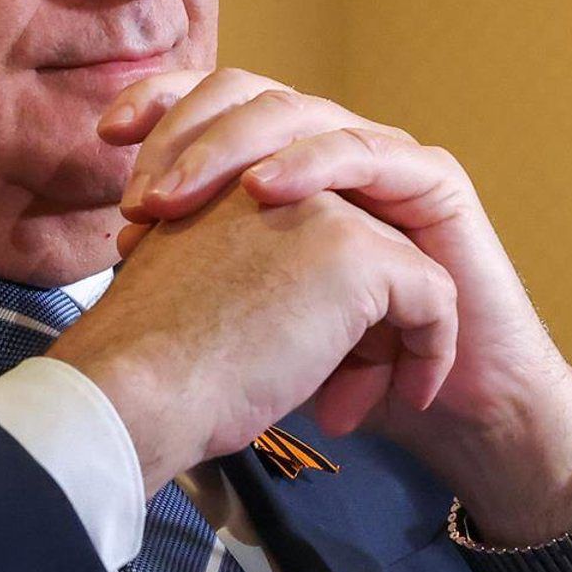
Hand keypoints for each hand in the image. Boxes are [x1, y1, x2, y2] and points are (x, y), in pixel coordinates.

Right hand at [47, 183, 458, 497]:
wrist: (138, 390)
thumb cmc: (150, 364)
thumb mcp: (199, 288)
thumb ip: (245, 270)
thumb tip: (296, 307)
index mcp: (230, 178)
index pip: (314, 230)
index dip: (320, 300)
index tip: (300, 366)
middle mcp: (277, 173)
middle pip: (361, 246)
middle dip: (360, 321)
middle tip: (335, 393)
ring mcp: (322, 204)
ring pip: (400, 270)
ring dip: (391, 339)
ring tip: (356, 398)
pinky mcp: (358, 250)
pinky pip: (432, 298)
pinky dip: (431, 351)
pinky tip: (408, 396)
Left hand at [98, 68, 571, 546]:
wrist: (442, 408)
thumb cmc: (339, 363)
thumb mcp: (253, 311)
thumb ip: (206, 267)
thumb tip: (128, 248)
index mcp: (280, 163)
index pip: (213, 103)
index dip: (159, 104)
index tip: (105, 135)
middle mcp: (326, 147)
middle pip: (245, 97)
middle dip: (183, 134)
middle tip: (141, 197)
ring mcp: (379, 157)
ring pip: (296, 113)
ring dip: (228, 151)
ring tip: (179, 201)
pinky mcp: (431, 180)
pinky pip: (362, 151)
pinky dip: (310, 167)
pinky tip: (265, 191)